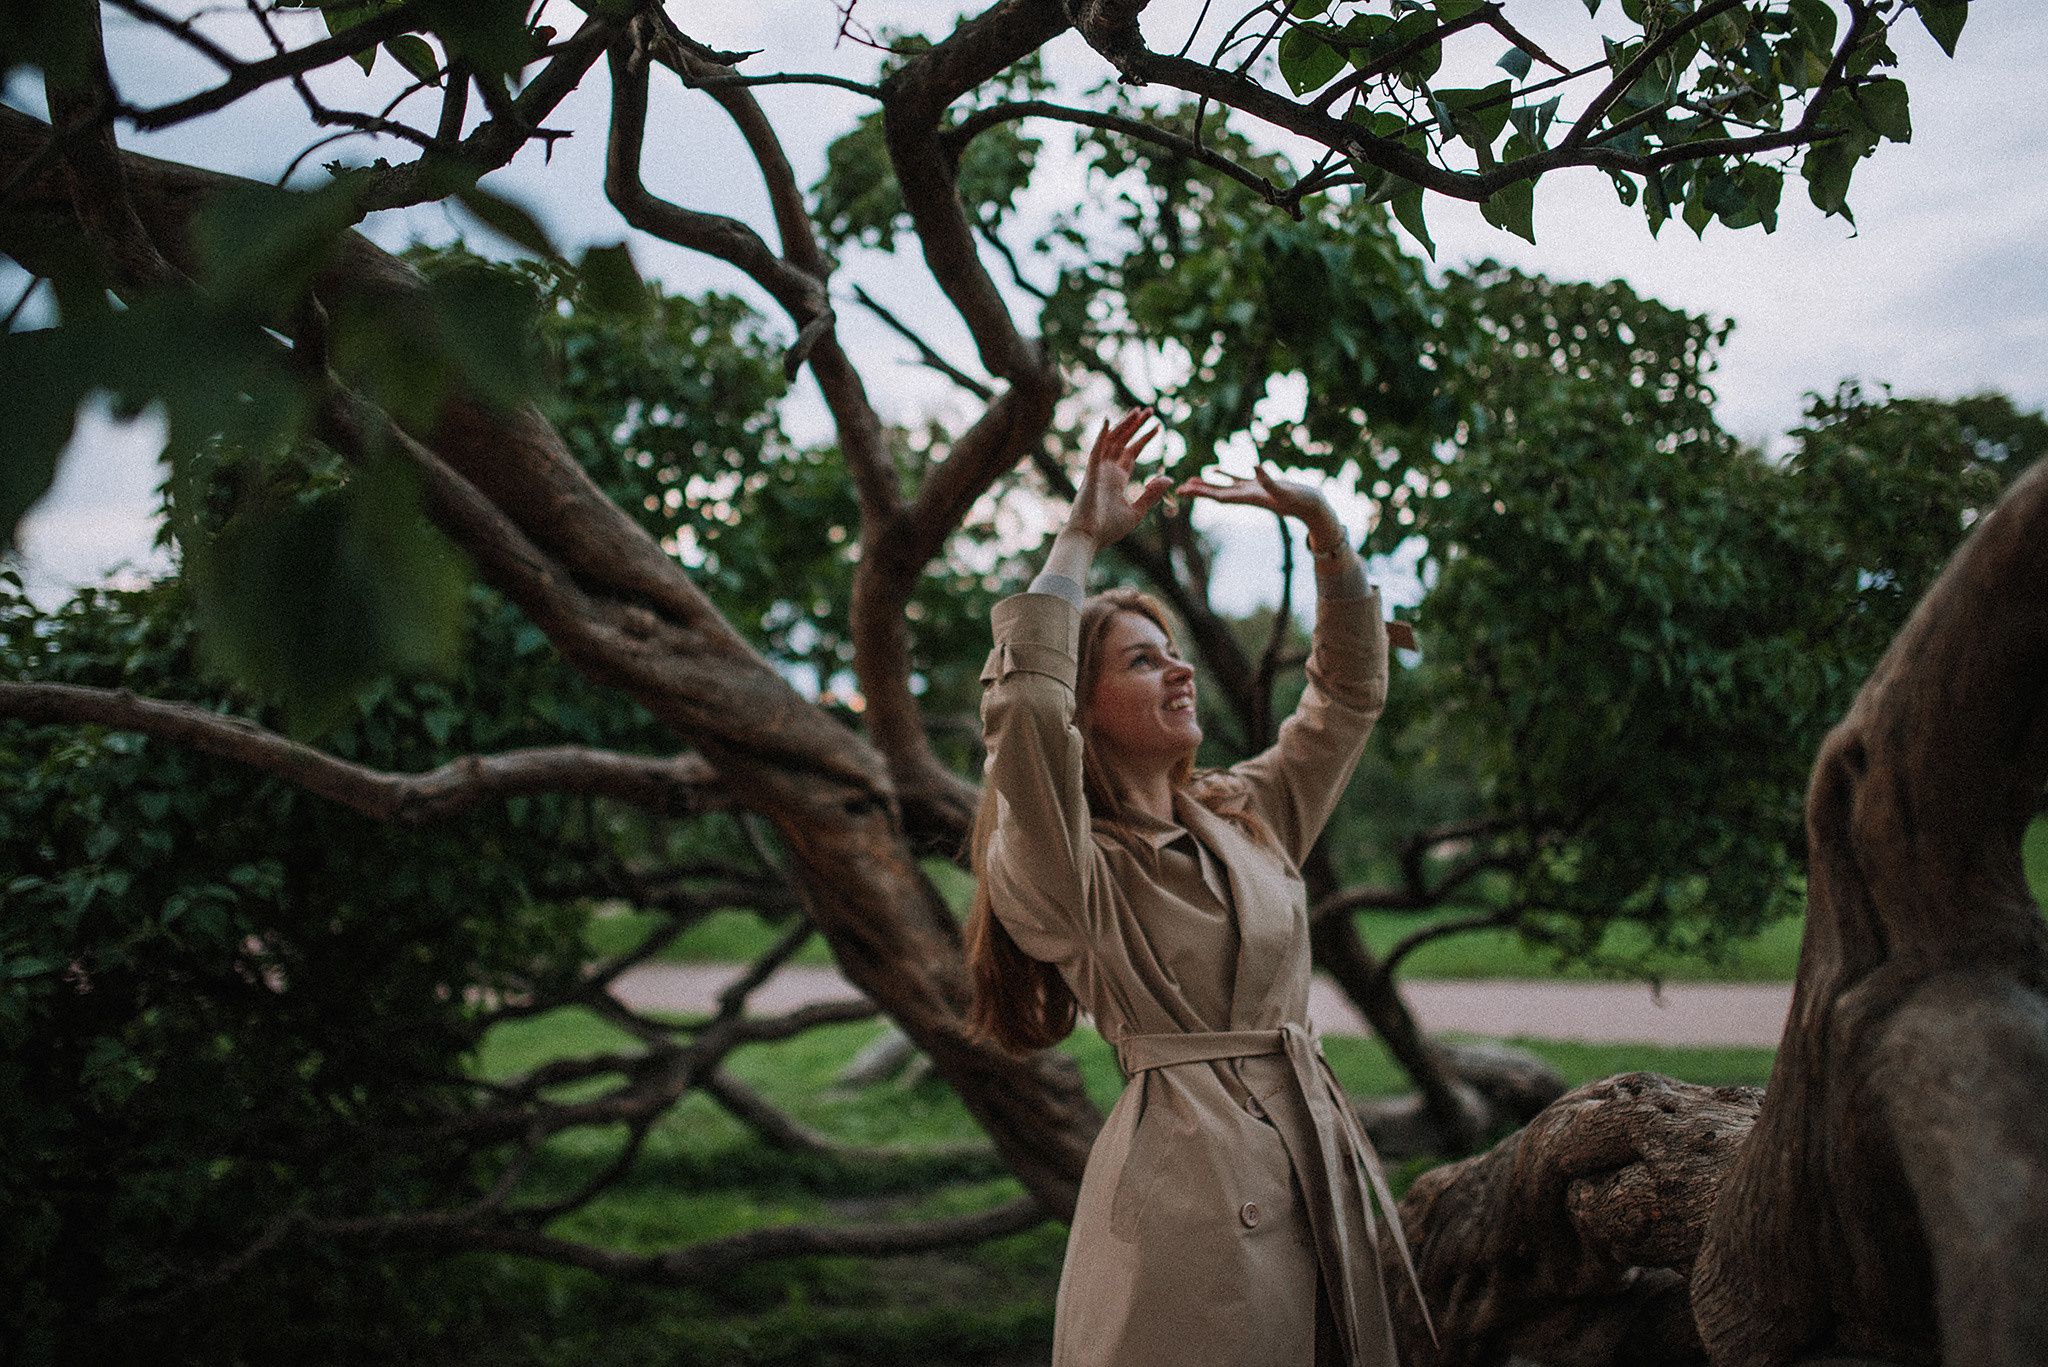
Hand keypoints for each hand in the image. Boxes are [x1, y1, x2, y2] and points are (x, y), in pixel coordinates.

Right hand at [1063, 407, 1170, 548]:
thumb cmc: (1109, 530)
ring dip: (1124, 425)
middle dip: (1136, 426)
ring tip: (1138, 411)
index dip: (1144, 439)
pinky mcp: (1090, 474)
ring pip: (1112, 440)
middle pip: (1123, 442)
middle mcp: (1107, 471)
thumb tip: (1168, 477)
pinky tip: (1109, 420)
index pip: (1132, 453)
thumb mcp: (1137, 511)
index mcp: (1117, 480)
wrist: (1089, 538)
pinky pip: (1096, 450)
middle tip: (1150, 410)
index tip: (1157, 426)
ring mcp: (1098, 470)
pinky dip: (1102, 435)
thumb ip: (1152, 494)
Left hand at [1179, 465, 1345, 551]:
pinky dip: (1225, 475)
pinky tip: (1214, 470)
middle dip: (1197, 491)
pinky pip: (1237, 479)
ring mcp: (1252, 491)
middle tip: (1177, 487)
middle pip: (1216, 493)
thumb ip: (1269, 479)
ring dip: (1206, 484)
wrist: (1313, 506)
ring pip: (1223, 486)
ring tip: (1189, 480)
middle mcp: (1246, 496)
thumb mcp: (1283, 489)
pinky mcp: (1259, 485)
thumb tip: (1255, 465)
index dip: (1200, 493)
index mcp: (1248, 498)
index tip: (1183, 491)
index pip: (1219, 496)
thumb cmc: (1300, 500)